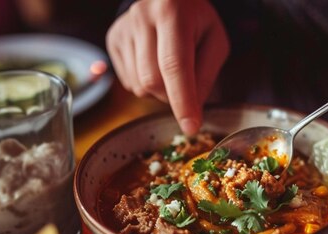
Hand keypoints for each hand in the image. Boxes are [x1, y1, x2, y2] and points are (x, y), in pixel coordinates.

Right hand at [106, 0, 229, 134]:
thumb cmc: (197, 22)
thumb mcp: (215, 42)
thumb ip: (206, 76)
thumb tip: (192, 111)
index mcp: (172, 12)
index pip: (174, 65)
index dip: (182, 100)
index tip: (191, 127)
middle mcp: (141, 17)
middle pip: (152, 80)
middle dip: (171, 96)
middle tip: (185, 89)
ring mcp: (123, 28)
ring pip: (138, 85)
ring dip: (158, 92)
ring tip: (169, 69)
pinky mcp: (112, 40)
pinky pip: (128, 82)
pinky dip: (145, 85)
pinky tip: (154, 64)